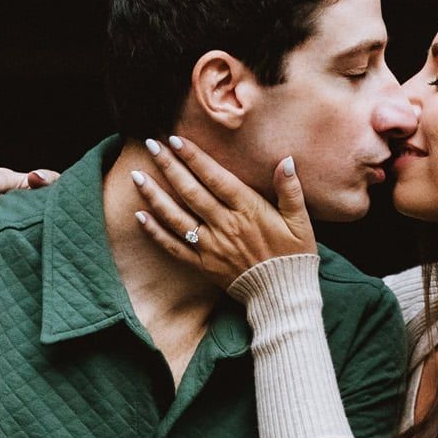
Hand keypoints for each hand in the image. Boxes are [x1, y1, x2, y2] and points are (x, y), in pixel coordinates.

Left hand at [130, 136, 316, 290]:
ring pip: (177, 217)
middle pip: (191, 192)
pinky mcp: (203, 265)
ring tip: (137, 176)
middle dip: (169, 166)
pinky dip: (155, 233)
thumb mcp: (300, 221)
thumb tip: (285, 161)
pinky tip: (139, 216)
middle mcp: (225, 226)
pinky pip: (174, 247)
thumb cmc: (294, 256)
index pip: (215, 178)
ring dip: (155, 195)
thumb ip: (290, 190)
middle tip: (150, 145)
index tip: (176, 140)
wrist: (283, 297)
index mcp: (248, 211)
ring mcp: (211, 247)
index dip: (195, 158)